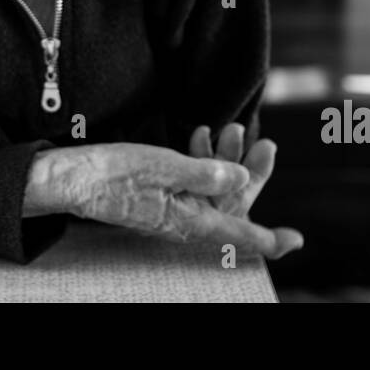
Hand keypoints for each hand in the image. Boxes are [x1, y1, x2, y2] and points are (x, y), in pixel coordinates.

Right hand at [24, 143, 302, 259]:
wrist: (74, 177)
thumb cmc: (114, 174)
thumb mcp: (164, 167)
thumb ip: (205, 173)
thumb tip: (239, 177)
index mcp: (190, 220)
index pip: (239, 234)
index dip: (270, 239)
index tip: (295, 240)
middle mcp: (186, 220)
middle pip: (232, 204)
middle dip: (252, 174)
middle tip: (266, 145)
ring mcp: (174, 208)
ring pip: (214, 188)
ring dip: (227, 159)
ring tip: (232, 129)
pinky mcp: (162, 194)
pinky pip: (194, 182)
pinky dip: (202, 159)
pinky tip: (199, 135)